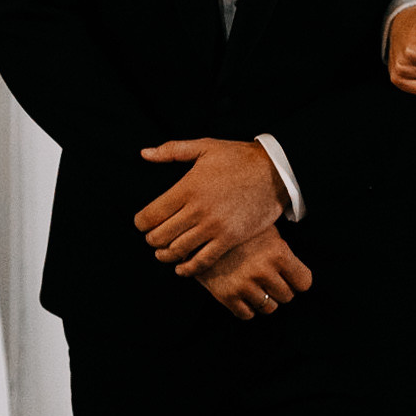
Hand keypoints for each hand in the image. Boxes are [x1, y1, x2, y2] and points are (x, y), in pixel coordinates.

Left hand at [135, 139, 283, 276]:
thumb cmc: (238, 157)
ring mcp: (214, 227)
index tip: (141, 223)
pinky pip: (202, 262)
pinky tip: (182, 268)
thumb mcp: (204, 146)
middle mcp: (197, 210)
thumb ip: (171, 150)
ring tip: (163, 252)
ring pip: (177, 251)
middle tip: (152, 238)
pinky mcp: (229, 239)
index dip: (140, 223)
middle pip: (160, 236)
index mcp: (187, 187)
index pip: (150, 215)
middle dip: (151, 239)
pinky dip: (187, 269)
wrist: (275, 172)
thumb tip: (143, 153)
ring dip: (165, 255)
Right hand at [195, 226, 313, 320]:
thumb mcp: (265, 229)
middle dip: (280, 289)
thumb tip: (295, 267)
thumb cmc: (238, 230)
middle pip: (287, 297)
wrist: (199, 232)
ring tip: (255, 285)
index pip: (304, 282)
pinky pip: (247, 315)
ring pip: (269, 308)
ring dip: (264, 299)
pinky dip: (247, 308)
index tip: (290, 278)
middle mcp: (264, 271)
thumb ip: (282, 248)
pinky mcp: (227, 296)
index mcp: (278, 253)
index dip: (297, 281)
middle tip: (269, 279)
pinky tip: (242, 293)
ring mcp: (245, 285)